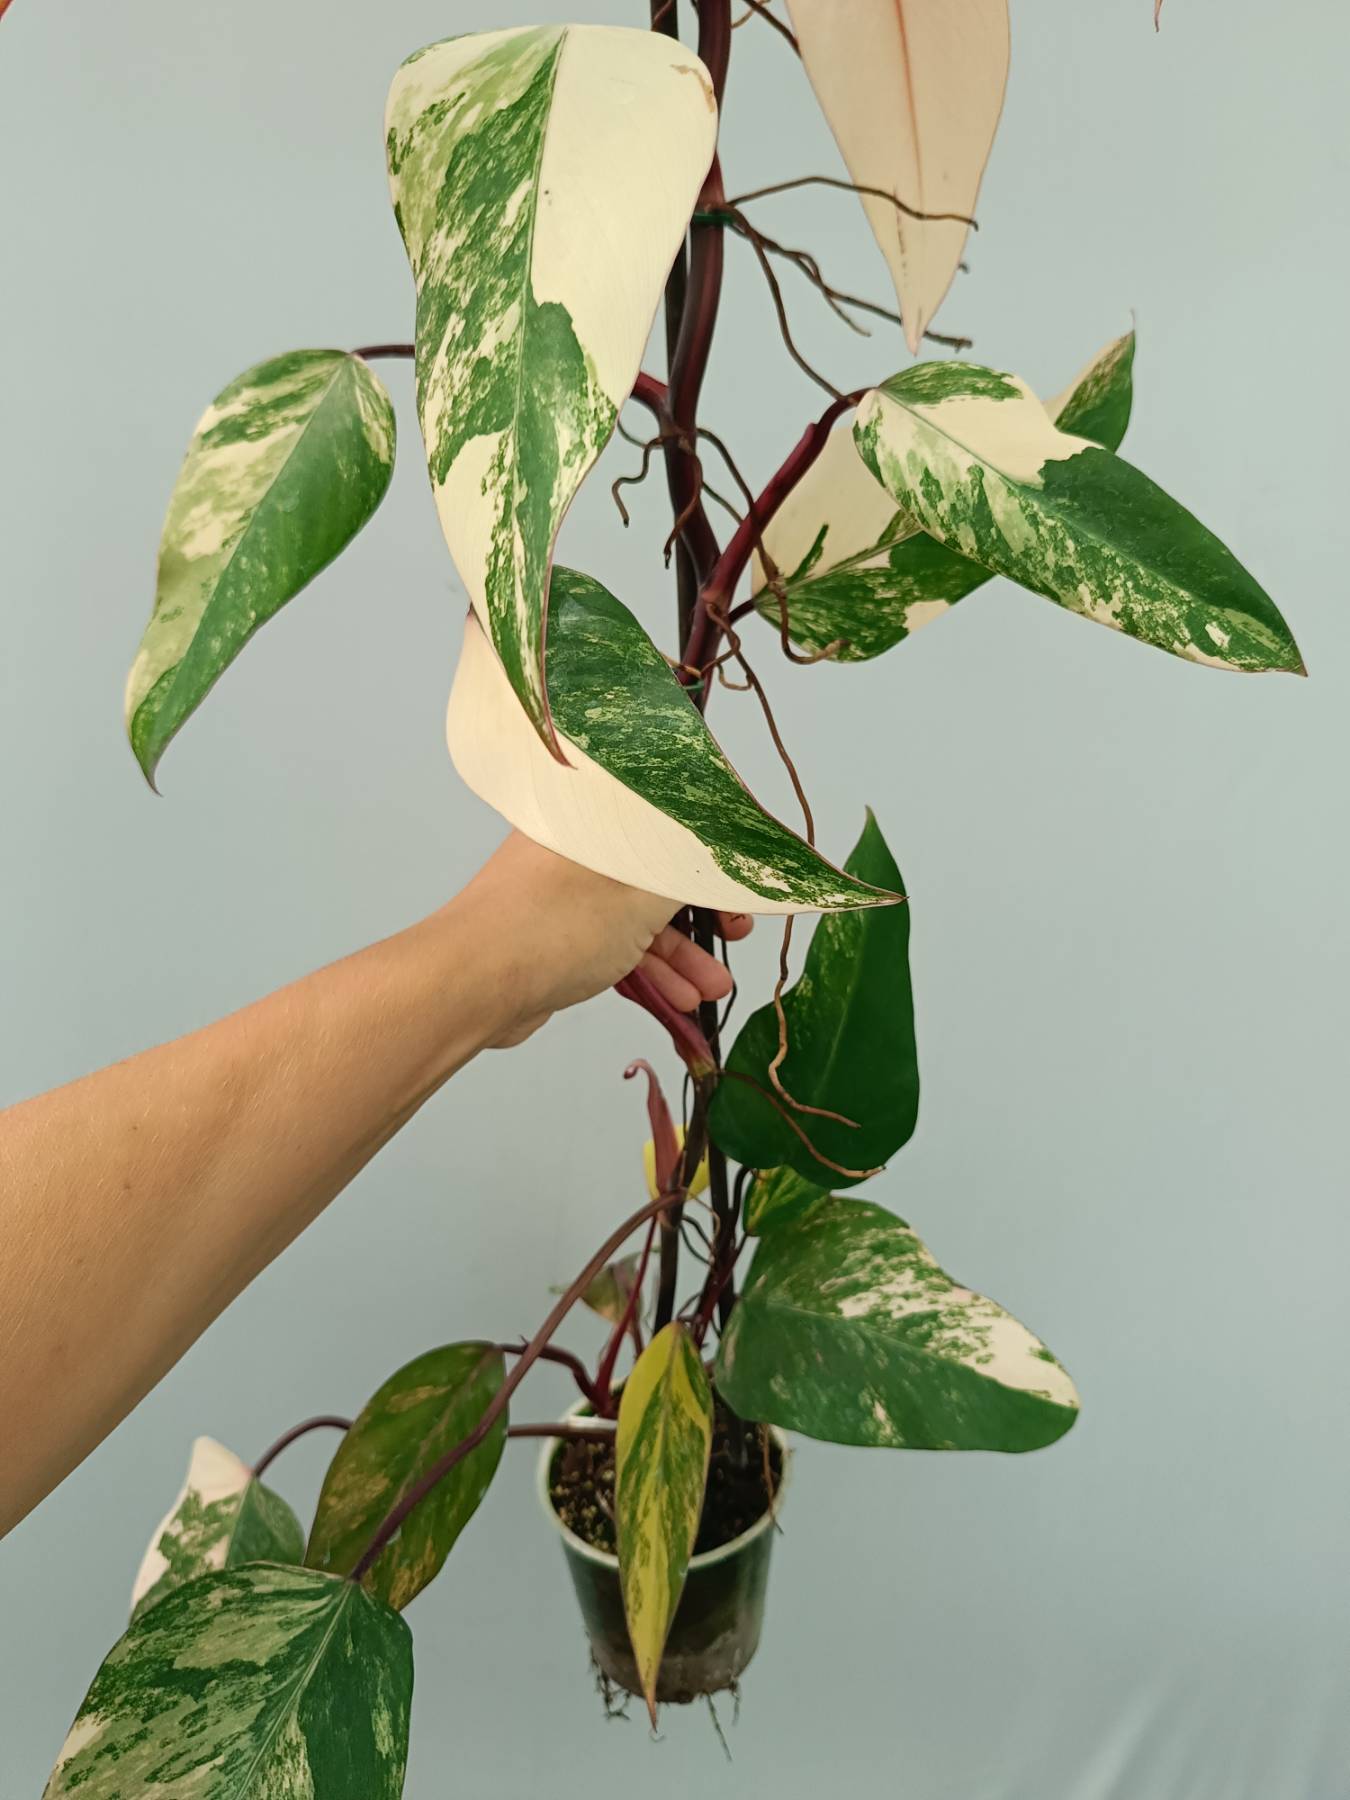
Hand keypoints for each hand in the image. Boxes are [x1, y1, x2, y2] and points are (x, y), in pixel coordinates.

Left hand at [451, 833, 753, 1046]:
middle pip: (657, 870)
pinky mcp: (554, 936)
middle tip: (737, 934)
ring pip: (637, 915)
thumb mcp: (643, 895)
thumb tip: (736, 854)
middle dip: (703, 912)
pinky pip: (613, 945)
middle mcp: (579, 845)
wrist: (469, 984)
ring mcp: (563, 892)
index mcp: (595, 813)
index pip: (670, 815)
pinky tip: (682, 1000)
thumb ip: (693, 873)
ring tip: (716, 990)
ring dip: (681, 953)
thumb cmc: (553, 924)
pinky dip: (648, 969)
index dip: (715, 848)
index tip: (747, 880)